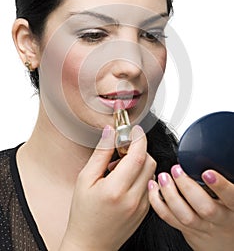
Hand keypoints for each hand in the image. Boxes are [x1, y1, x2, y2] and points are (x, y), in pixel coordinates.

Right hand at [60, 125, 155, 250]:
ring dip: (139, 162)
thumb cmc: (83, 215)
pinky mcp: (145, 211)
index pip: (137, 155)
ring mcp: (142, 206)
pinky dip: (140, 175)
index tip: (133, 129)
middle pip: (149, 161)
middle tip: (122, 149)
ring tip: (119, 167)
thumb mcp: (85, 179)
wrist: (90, 244)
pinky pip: (149, 184)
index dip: (138, 138)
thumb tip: (110, 132)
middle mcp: (133, 199)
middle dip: (138, 149)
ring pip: (151, 172)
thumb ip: (100, 153)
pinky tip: (124, 180)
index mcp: (116, 190)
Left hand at [148, 165, 233, 250]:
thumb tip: (217, 157)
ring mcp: (202, 226)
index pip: (231, 197)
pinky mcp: (187, 231)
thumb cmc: (228, 211)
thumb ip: (225, 178)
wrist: (225, 241)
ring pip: (185, 215)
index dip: (220, 186)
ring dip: (170, 194)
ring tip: (163, 178)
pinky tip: (154, 188)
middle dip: (187, 187)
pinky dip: (158, 203)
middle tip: (177, 170)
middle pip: (205, 208)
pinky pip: (170, 219)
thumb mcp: (231, 196)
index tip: (207, 173)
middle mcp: (219, 218)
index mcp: (233, 206)